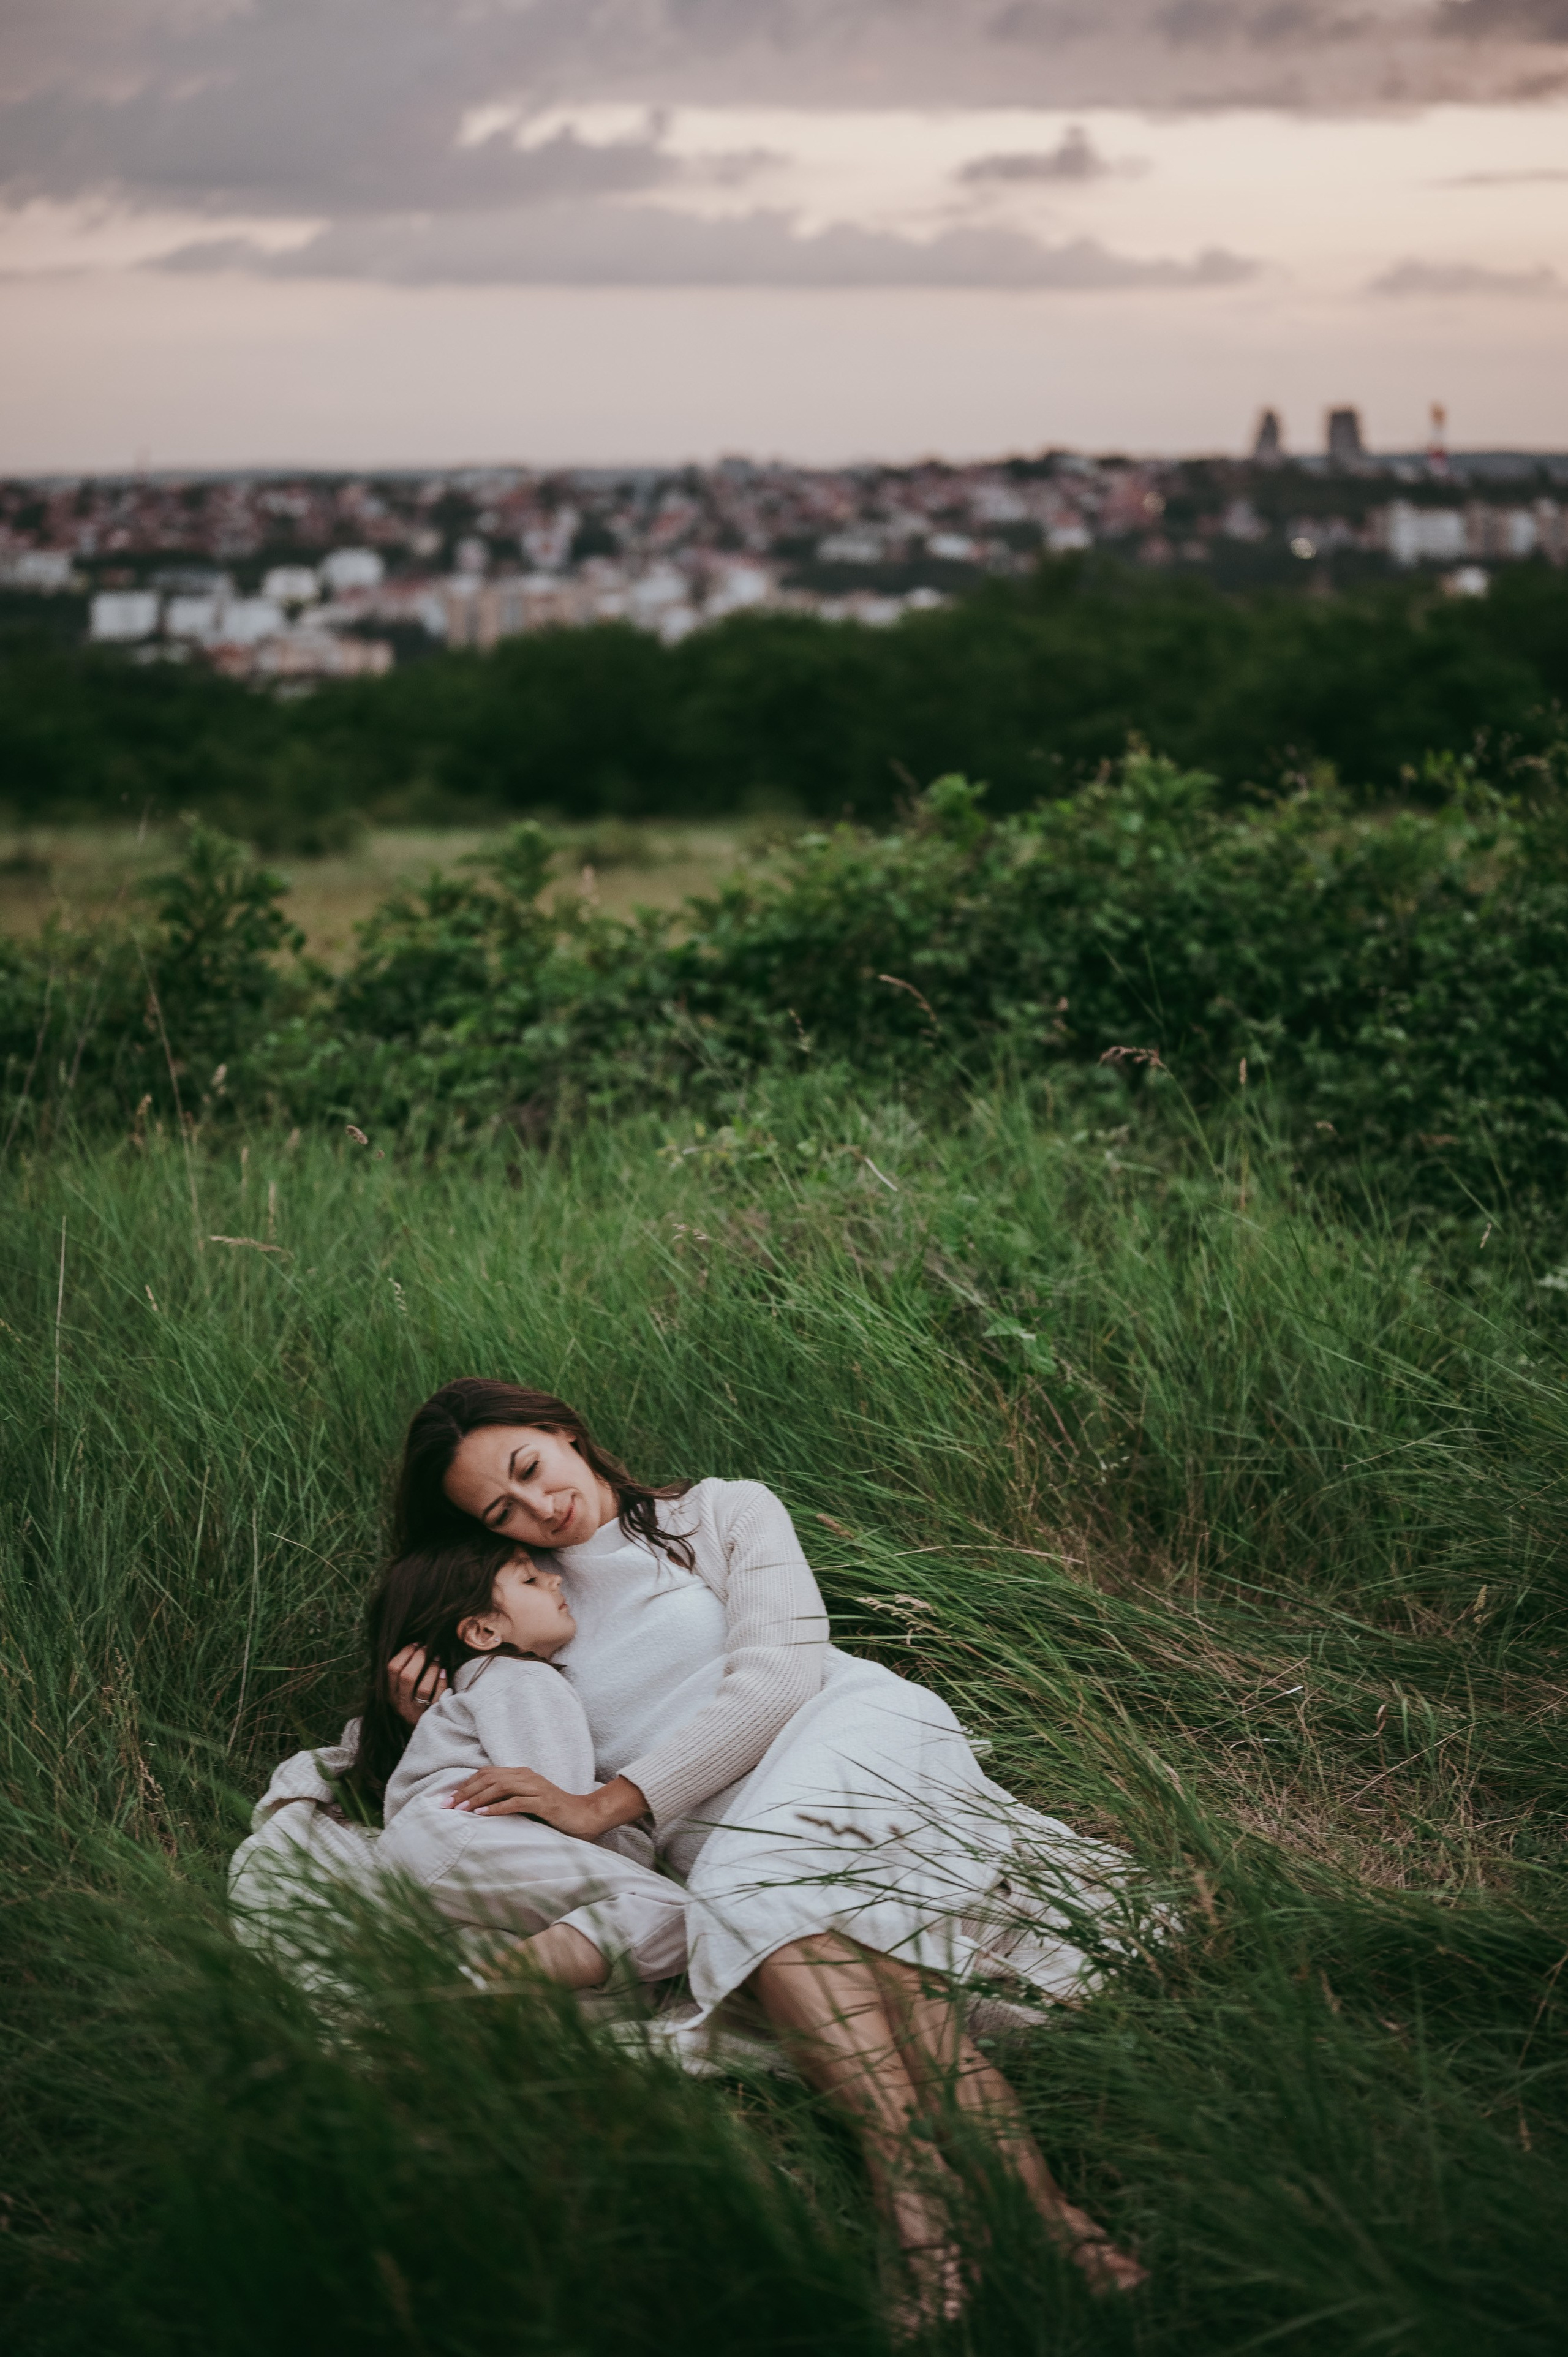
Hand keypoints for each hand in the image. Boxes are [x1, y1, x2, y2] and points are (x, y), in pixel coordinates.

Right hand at [389, 1643, 446, 1726]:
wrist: (420, 1731)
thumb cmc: (410, 1701)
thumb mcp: (399, 1690)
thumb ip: (402, 1672)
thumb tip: (416, 1645)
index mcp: (389, 1694)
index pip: (392, 1669)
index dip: (405, 1653)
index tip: (416, 1643)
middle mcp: (400, 1704)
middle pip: (407, 1677)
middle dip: (419, 1658)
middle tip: (428, 1648)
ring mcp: (416, 1712)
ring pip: (423, 1688)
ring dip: (432, 1669)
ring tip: (437, 1658)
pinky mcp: (430, 1716)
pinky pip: (438, 1697)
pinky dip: (442, 1683)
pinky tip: (444, 1672)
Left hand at [444, 1765, 603, 1838]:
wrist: (584, 1815)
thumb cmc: (554, 1812)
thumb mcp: (527, 1802)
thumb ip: (507, 1799)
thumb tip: (479, 1807)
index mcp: (521, 1774)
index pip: (487, 1773)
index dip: (466, 1784)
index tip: (449, 1798)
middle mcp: (526, 1776)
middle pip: (489, 1778)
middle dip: (466, 1791)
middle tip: (447, 1805)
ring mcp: (535, 1788)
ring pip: (499, 1787)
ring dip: (477, 1798)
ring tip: (460, 1810)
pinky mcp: (543, 1802)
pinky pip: (516, 1802)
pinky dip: (496, 1808)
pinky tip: (482, 1814)